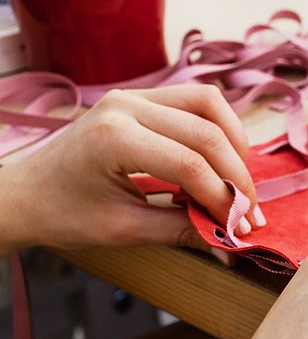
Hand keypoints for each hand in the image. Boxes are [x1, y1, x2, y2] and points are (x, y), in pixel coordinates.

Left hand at [0, 85, 262, 253]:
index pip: (191, 164)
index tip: (241, 226)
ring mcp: (134, 95)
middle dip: (238, 175)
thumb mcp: (124, 229)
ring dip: (235, 141)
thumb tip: (231, 244)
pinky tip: (222, 159)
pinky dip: (218, 128)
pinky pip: (195, 100)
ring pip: (209, 103)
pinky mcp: (141, 96)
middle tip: (250, 210)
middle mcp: (126, 105)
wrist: (25, 193)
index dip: (224, 197)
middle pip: (207, 131)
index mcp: (114, 139)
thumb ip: (182, 230)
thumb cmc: (64, 214)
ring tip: (240, 179)